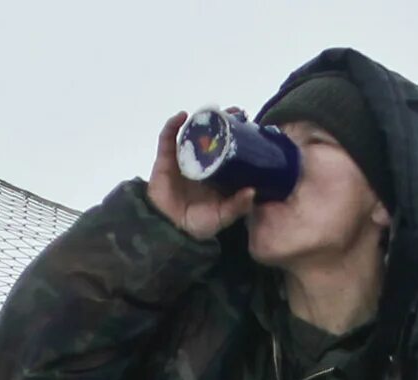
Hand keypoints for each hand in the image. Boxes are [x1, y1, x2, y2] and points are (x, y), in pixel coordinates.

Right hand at [147, 112, 257, 241]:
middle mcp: (202, 163)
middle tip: (235, 113)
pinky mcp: (165, 160)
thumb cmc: (197, 225)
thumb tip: (253, 191)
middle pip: (212, 137)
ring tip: (213, 111)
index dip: (238, 135)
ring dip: (201, 121)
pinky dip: (172, 126)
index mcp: (218, 173)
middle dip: (223, 123)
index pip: (229, 149)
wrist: (168, 231)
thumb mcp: (222, 216)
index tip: (249, 124)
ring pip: (192, 134)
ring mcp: (183, 159)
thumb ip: (237, 206)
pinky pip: (167, 139)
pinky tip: (182, 117)